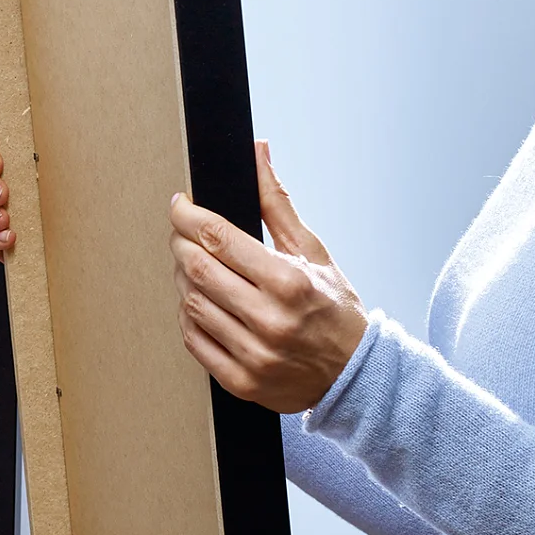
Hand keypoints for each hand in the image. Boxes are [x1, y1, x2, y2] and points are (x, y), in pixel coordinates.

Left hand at [169, 141, 366, 413]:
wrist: (355, 375)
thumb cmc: (334, 308)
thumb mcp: (313, 251)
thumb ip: (276, 203)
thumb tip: (257, 153)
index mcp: (289, 281)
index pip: (217, 237)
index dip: (187, 214)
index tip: (180, 204)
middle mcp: (270, 319)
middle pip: (196, 268)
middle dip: (179, 242)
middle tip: (181, 232)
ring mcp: (254, 354)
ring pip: (191, 303)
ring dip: (182, 278)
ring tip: (192, 265)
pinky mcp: (241, 381)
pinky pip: (194, 341)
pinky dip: (188, 316)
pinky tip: (199, 302)